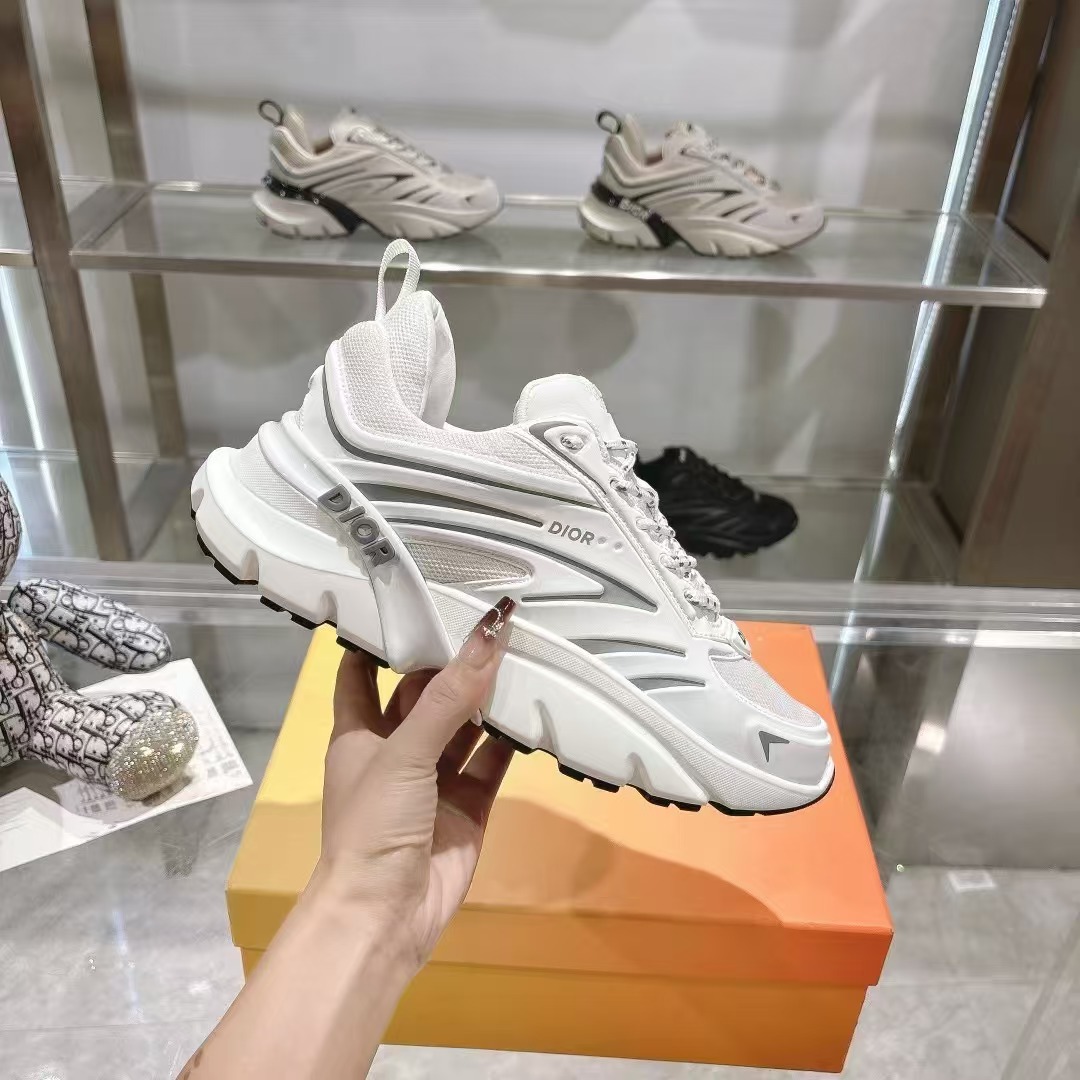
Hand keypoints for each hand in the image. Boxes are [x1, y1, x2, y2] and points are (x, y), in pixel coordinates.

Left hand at [310, 596, 515, 970]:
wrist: (386, 917)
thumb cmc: (373, 824)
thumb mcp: (405, 751)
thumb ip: (450, 696)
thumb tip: (488, 633)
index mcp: (358, 734)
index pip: (361, 671)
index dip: (381, 638)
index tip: (413, 599)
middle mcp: (395, 750)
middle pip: (423, 694)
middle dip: (450, 662)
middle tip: (487, 616)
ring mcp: (434, 779)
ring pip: (464, 725)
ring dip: (486, 696)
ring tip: (521, 650)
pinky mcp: (468, 804)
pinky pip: (492, 761)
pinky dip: (511, 737)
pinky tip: (535, 706)